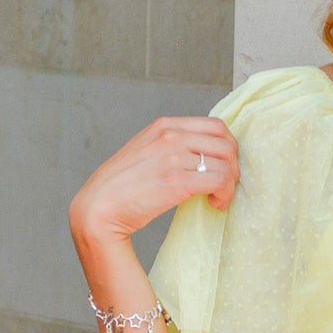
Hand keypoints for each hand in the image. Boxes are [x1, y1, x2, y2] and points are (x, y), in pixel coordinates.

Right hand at [69, 115, 239, 249]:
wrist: (98, 207)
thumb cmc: (121, 186)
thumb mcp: (146, 152)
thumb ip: (171, 147)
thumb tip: (202, 156)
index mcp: (164, 125)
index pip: (216, 126)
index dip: (229, 147)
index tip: (225, 166)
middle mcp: (171, 135)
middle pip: (226, 143)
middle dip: (234, 166)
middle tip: (225, 186)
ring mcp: (173, 156)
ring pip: (227, 164)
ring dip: (229, 185)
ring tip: (218, 199)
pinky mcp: (177, 180)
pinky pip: (220, 181)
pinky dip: (224, 195)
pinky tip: (214, 205)